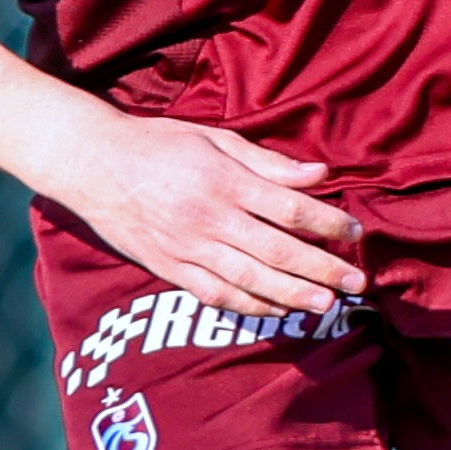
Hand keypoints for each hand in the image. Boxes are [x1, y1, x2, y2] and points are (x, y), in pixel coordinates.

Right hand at [58, 110, 365, 317]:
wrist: (92, 165)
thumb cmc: (159, 144)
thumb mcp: (214, 138)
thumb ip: (268, 162)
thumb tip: (320, 173)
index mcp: (224, 181)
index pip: (290, 209)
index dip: (328, 223)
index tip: (356, 233)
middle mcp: (209, 219)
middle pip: (278, 251)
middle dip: (323, 270)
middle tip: (358, 284)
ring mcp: (187, 248)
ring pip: (250, 280)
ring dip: (292, 296)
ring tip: (326, 306)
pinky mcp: (168, 268)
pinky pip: (215, 294)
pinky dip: (248, 306)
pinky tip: (276, 310)